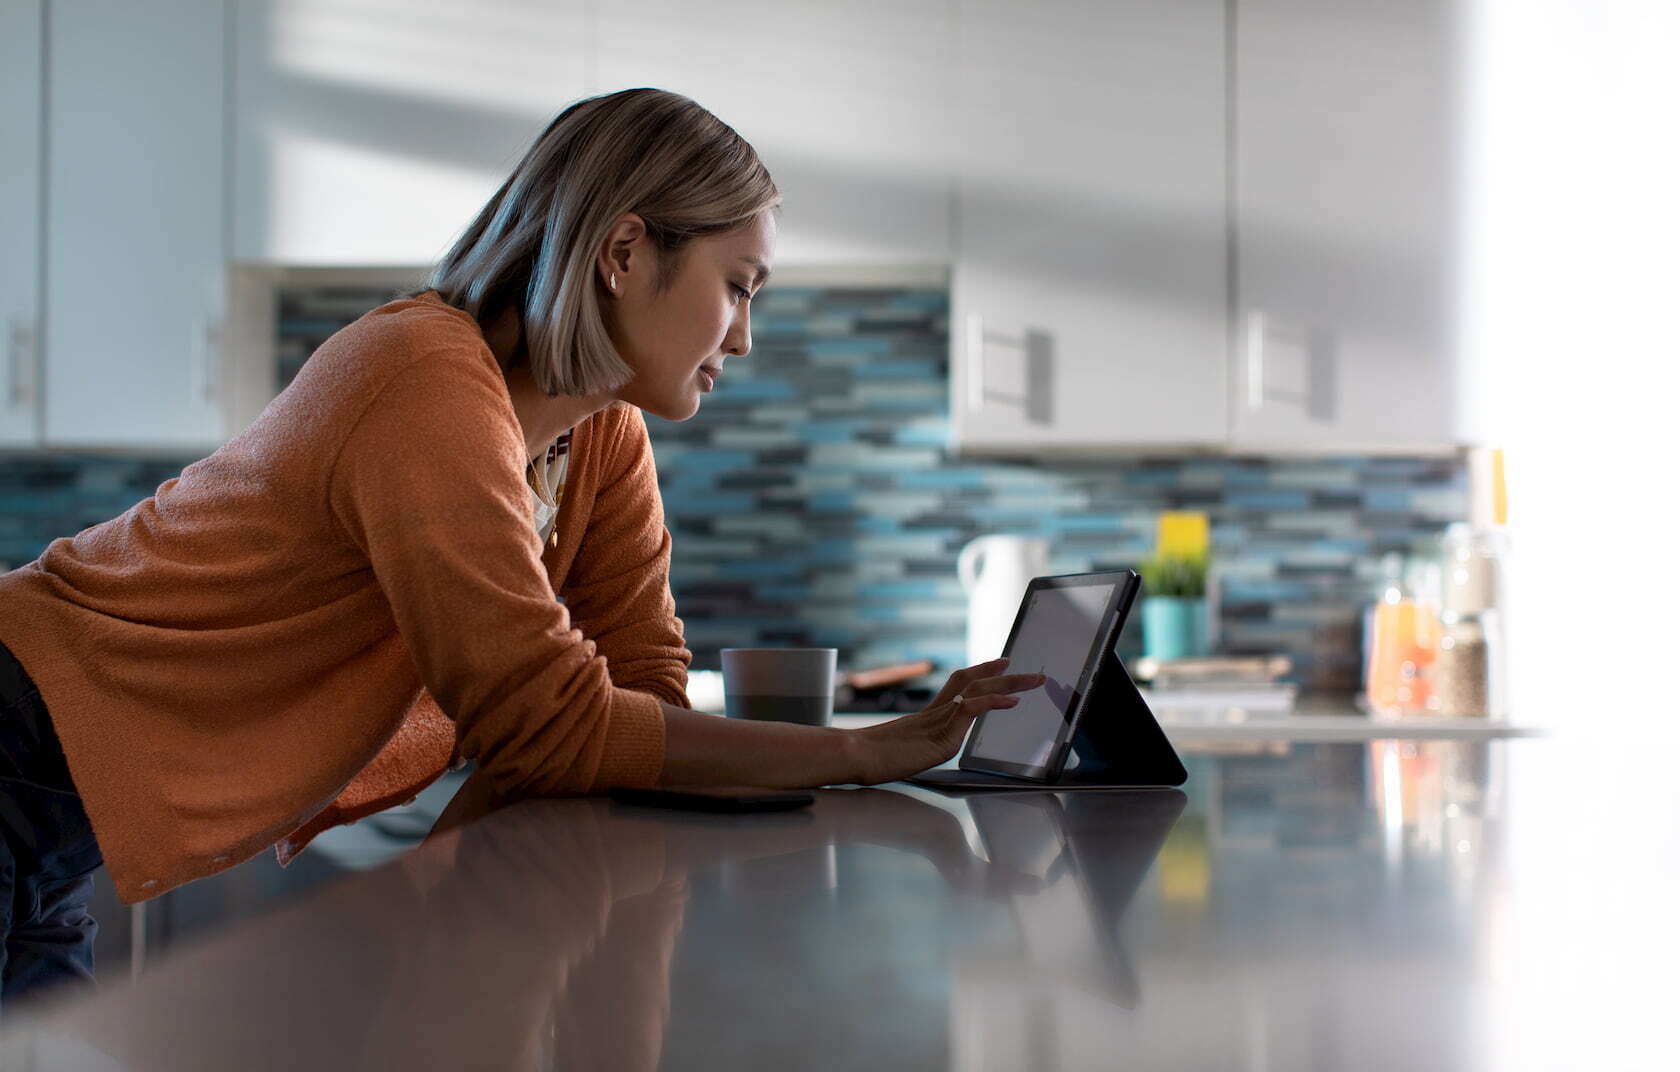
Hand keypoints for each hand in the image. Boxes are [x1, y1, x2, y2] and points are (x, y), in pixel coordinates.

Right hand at [848, 657, 1045, 784]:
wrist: (856, 755)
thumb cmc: (869, 757)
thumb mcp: (900, 750)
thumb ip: (915, 745)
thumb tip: (910, 752)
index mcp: (928, 715)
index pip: (960, 685)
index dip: (981, 672)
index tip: (1001, 665)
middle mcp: (937, 711)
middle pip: (974, 682)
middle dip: (1005, 676)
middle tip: (1029, 671)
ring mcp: (941, 720)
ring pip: (979, 691)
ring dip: (1010, 684)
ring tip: (1033, 679)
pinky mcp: (943, 731)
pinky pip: (973, 709)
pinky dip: (994, 702)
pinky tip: (1013, 702)